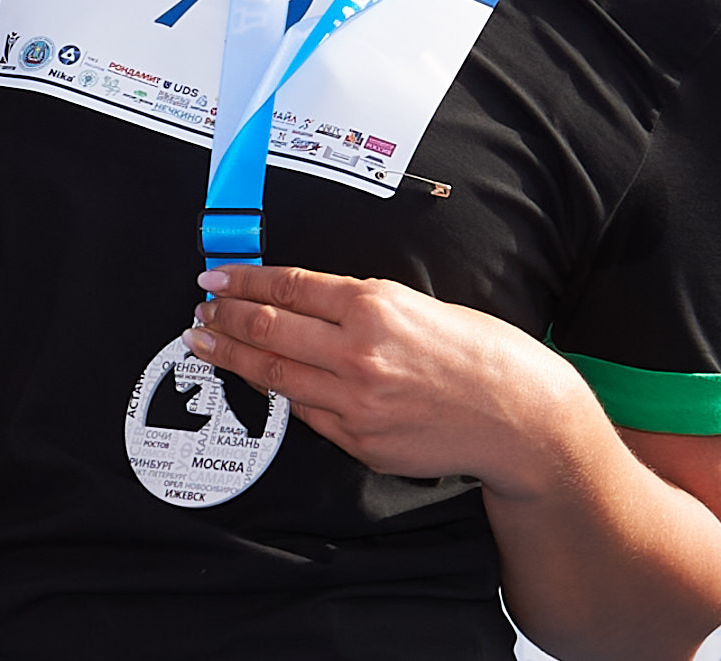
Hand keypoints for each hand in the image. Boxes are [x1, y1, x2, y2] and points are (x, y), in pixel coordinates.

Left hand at [187, 264, 592, 496]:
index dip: (242, 282)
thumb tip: (303, 302)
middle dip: (224, 319)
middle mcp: (358, 352)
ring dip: (235, 358)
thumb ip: (360, 305)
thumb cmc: (482, 353)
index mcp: (374, 305)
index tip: (214, 278)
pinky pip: (308, 414)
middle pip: (268, 330)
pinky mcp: (361, 441)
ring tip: (207, 345)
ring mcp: (356, 402)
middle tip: (198, 312)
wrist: (522, 419)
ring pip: (276, 376)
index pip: (287, 288)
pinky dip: (282, 394)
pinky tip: (263, 382)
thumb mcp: (418, 304)